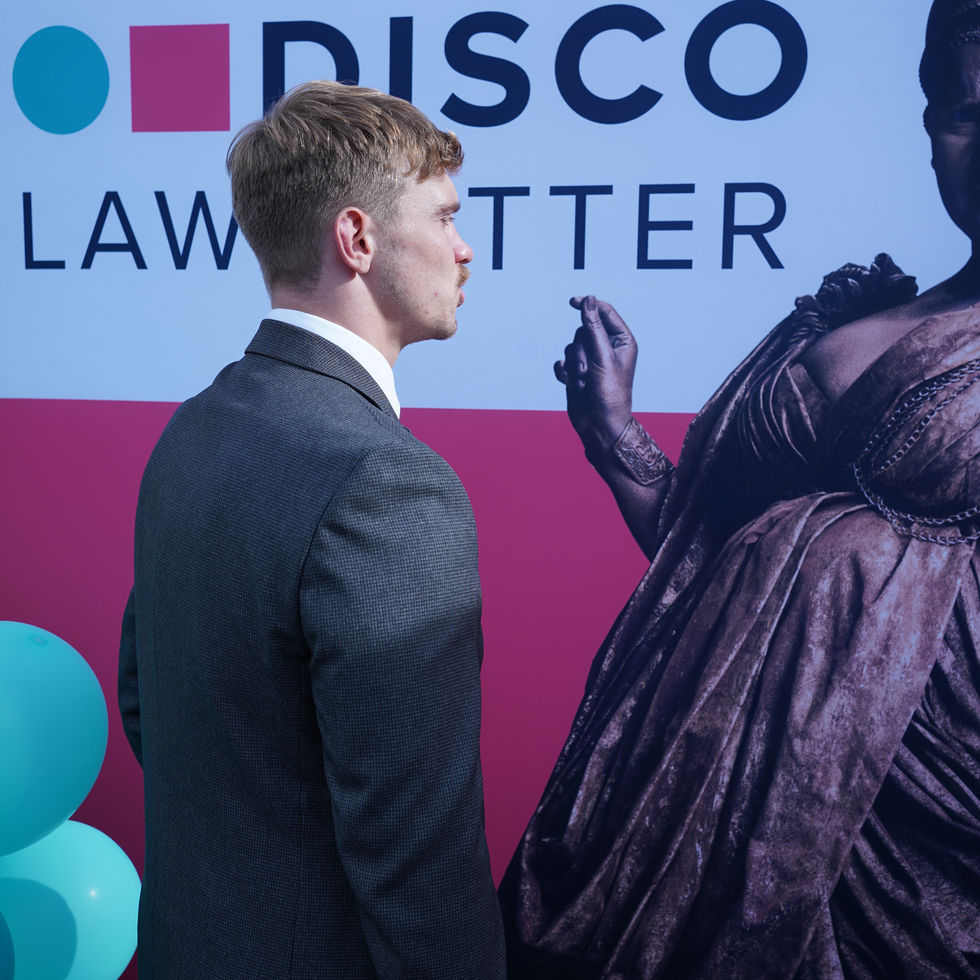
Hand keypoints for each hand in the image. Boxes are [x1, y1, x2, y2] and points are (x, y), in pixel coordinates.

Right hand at [554, 295, 637, 460]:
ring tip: (582, 382)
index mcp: (622, 341)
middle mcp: (607, 349)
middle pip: (583, 330)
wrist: (599, 426)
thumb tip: (589, 301)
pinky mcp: (577, 372)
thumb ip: (593, 326)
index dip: (589, 305)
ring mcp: (591, 361)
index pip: (605, 313)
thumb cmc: (610, 394)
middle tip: (587, 369)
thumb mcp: (602, 356)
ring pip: (571, 346)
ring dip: (574, 364)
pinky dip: (564, 372)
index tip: (573, 301)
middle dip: (580, 350)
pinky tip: (571, 383)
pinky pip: (563, 361)